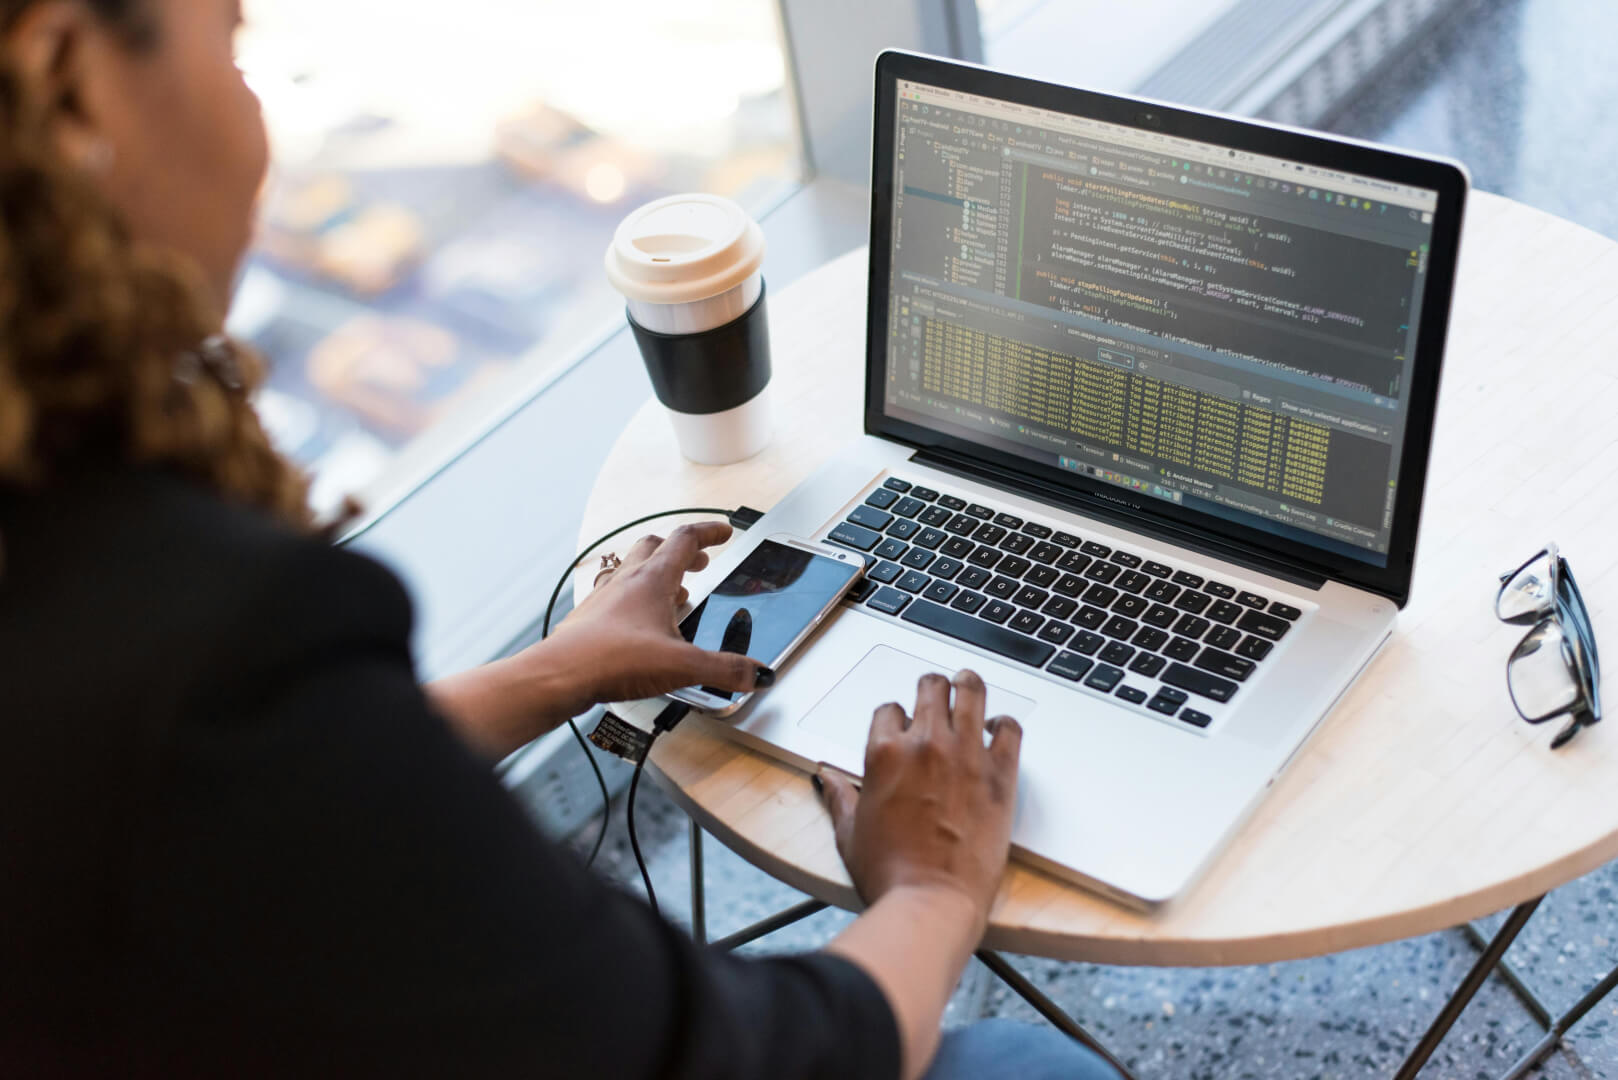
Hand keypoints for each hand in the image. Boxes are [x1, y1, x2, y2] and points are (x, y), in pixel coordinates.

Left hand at [538, 521, 769, 711]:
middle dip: (681, 551)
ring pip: (633, 569)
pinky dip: (635, 599)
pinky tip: (641, 624)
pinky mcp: (591, 619)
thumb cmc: (613, 659)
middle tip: (699, 562)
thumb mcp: (682, 666)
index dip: (709, 532)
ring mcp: (605, 598)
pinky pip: (616, 596)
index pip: (686, 539)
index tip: (724, 531)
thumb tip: (757, 673)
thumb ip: (724, 670)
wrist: (560, 674)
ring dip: (657, 574)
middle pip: (655, 547)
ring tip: (675, 594)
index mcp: (653, 579)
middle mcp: (627, 581)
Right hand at [817, 670, 1021, 929]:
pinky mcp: (1000, 774)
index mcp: (884, 752)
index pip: (889, 709)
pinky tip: (999, 729)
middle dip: (932, 688)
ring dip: (968, 685)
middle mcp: (925, 744)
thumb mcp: (849, 832)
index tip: (903, 729)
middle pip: (931, 687)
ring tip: (968, 686)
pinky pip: (1010, 729)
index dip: (896, 718)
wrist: (931, 901)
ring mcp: (966, 755)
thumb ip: (839, 796)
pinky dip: (1005, 724)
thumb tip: (825, 777)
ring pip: (971, 692)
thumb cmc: (890, 873)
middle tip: (937, 695)